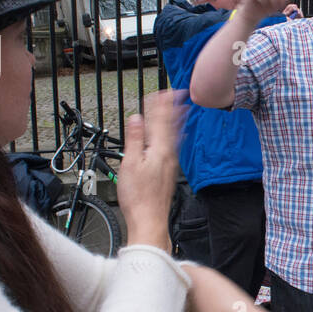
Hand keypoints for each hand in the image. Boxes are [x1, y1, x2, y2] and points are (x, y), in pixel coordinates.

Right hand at [117, 90, 182, 249]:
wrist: (149, 220)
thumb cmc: (139, 197)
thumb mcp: (130, 164)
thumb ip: (135, 139)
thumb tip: (137, 119)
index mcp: (159, 150)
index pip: (160, 121)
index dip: (160, 104)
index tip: (162, 91)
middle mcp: (169, 155)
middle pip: (171, 126)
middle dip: (172, 108)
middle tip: (176, 92)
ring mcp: (171, 164)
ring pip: (175, 135)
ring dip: (176, 119)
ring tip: (181, 108)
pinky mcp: (170, 173)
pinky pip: (175, 146)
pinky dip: (176, 135)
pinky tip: (178, 137)